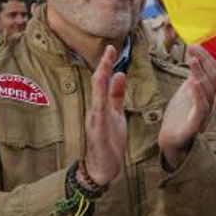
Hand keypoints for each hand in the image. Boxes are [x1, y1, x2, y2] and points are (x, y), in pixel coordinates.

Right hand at [84, 45, 127, 185]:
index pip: (103, 80)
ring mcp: (95, 121)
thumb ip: (117, 95)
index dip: (106, 64)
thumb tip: (120, 74)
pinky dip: (101, 105)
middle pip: (97, 85)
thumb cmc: (109, 140)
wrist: (103, 166)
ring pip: (97, 97)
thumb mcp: (116, 114)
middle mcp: (95, 110)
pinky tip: (102, 96)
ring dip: (100, 81)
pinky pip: (99, 116)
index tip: (112, 48)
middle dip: (103, 67)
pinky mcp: (98, 133)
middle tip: (109, 49)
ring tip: (105, 65)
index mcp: (101, 105)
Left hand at [158, 44, 215, 169]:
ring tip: (192, 60)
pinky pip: (201, 106)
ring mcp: (204, 111)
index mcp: (207, 91)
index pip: (213, 70)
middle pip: (213, 77)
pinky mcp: (196, 122)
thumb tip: (195, 58)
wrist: (172, 139)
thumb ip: (193, 76)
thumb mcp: (186, 91)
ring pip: (208, 89)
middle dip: (204, 60)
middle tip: (192, 48)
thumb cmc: (179, 115)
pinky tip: (194, 82)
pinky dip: (199, 93)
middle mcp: (209, 99)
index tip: (194, 45)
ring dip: (201, 73)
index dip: (206, 57)